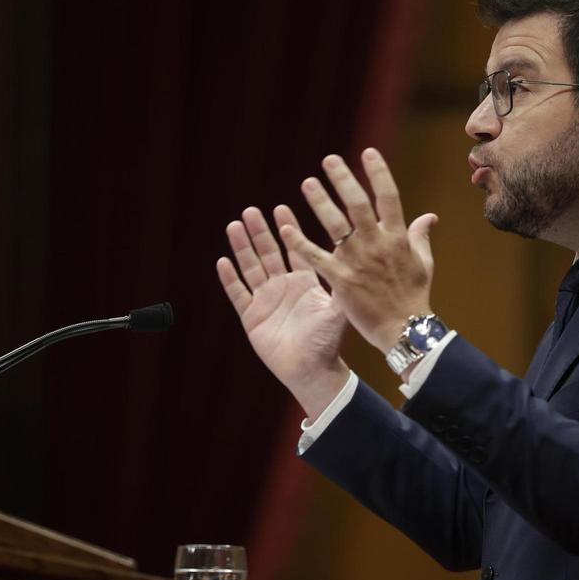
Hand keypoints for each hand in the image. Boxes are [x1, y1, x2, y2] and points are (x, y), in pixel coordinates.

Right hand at [217, 205, 349, 417]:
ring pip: (250, 267)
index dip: (287, 229)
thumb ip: (342, 287)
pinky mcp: (251, 316)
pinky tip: (223, 261)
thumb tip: (355, 260)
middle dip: (260, 231)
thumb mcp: (337, 311)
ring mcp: (265, 300)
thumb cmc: (328, 342)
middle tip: (251, 210)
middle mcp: (283, 287)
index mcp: (304, 282)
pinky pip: (238, 294)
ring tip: (235, 225)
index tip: (281, 208)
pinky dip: (230, 278)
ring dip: (242, 247)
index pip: (294, 249)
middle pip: (268, 252)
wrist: (312, 371)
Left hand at [279, 148, 436, 352]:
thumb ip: (420, 236)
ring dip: (320, 202)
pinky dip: (300, 243)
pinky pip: (317, 258)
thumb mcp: (423, 263)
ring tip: (307, 183)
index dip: (378, 173)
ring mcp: (358, 261)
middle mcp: (377, 244)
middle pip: (358, 204)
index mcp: (398, 237)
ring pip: (335, 225)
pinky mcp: (342, 281)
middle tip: (329, 160)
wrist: (404, 329)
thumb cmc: (414, 296)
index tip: (367, 152)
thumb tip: (429, 215)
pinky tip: (285, 229)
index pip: (389, 197)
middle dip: (343, 179)